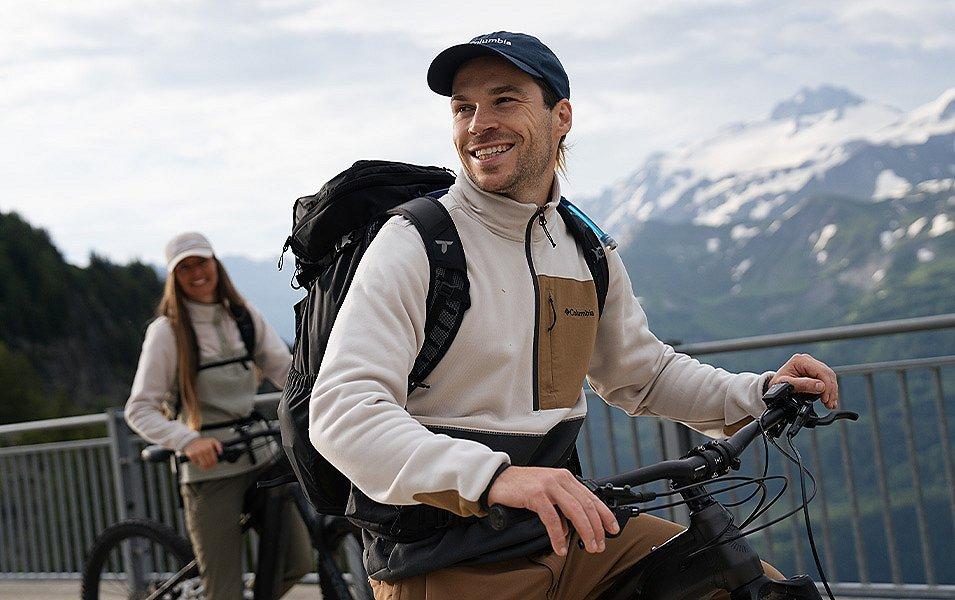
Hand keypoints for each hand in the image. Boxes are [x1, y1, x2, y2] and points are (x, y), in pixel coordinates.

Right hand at [183, 437, 222, 468]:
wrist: (192, 440)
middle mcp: (203, 450)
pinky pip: (196, 464)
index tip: (214, 464)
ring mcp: (197, 453)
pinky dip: (198, 464)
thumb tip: (220, 452)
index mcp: (209, 447)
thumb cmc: (203, 442)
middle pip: (208, 463)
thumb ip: (219, 446)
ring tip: (206, 466)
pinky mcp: (191, 455)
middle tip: (210, 466)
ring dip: (205, 467)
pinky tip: (200, 462)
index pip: (213, 460)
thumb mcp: (213, 441)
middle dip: (210, 466)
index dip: (214, 463)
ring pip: (203, 465)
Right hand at [486, 466, 618, 555]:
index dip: (605, 514)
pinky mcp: (536, 494)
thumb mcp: (547, 492)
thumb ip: (561, 506)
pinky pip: (552, 519)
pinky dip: (558, 536)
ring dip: (584, 532)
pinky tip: (560, 546)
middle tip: (599, 545)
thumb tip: (570, 529)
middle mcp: (560, 479)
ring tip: (588, 546)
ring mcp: (548, 485)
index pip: (592, 497)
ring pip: (575, 511)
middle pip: (586, 505)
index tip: (613, 529)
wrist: (497, 479)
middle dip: (596, 528)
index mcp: (566, 478)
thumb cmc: (521, 487)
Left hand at [768, 353, 838, 408]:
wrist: (773, 387)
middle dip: (831, 391)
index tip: (825, 399)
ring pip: (830, 377)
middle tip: (830, 404)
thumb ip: (803, 385)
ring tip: (830, 404)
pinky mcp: (815, 372)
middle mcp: (807, 360)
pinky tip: (830, 400)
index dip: (826, 386)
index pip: (821, 372)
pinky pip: (827, 380)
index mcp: (800, 360)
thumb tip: (821, 386)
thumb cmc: (777, 384)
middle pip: (828, 374)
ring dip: (832, 392)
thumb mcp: (787, 385)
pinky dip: (829, 391)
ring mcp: (812, 365)